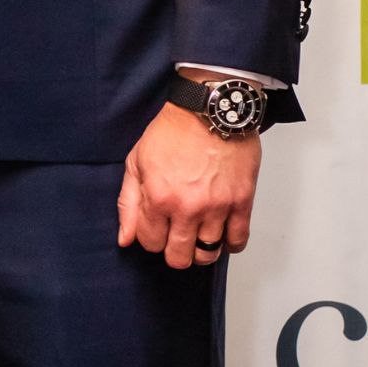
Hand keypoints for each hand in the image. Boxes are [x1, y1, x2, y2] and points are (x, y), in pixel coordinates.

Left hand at [117, 100, 260, 269]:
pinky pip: (238, 240)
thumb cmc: (174, 131)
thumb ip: (128, 204)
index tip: (157, 227)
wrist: (209, 109)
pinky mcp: (242, 201)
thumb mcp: (136, 162)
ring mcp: (217, 207)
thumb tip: (125, 239)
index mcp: (158, 198)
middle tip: (178, 237)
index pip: (150, 243)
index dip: (151, 237)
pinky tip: (222, 233)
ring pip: (208, 253)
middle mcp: (187, 208)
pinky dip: (230, 243)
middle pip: (179, 257)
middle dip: (175, 251)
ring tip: (199, 235)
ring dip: (201, 249)